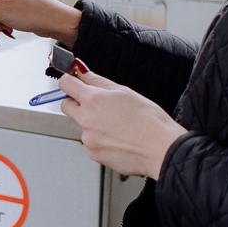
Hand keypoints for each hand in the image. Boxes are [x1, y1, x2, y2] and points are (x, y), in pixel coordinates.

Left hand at [59, 63, 186, 178]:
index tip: (74, 81)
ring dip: (92, 124)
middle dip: (76, 102)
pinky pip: (91, 143)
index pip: (66, 84)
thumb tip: (82, 72)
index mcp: (93, 99)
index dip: (70, 81)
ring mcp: (89, 138)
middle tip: (96, 104)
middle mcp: (86, 119)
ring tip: (117, 126)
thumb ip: (98, 81)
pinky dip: (100, 140)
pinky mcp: (94, 154)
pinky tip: (118, 139)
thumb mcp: (125, 92)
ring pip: (82, 126)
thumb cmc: (149, 121)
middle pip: (66, 105)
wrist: (161, 149)